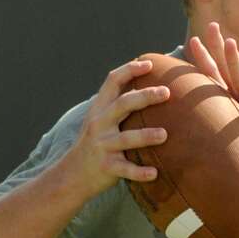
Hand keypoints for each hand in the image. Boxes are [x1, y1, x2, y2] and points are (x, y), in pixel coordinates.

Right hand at [63, 58, 169, 198]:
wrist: (72, 174)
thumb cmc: (95, 143)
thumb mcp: (100, 120)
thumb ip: (118, 105)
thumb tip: (147, 87)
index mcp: (100, 109)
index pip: (112, 81)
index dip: (129, 70)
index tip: (148, 63)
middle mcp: (100, 123)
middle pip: (123, 104)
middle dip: (145, 96)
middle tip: (166, 92)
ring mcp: (103, 145)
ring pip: (126, 138)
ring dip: (146, 136)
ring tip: (164, 135)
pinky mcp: (107, 167)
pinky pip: (126, 169)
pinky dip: (140, 172)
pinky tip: (155, 173)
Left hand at [188, 22, 238, 161]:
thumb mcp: (237, 127)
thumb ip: (222, 120)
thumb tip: (198, 127)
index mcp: (233, 98)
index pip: (216, 75)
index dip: (205, 58)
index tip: (193, 39)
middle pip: (226, 69)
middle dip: (217, 47)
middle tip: (211, 25)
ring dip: (235, 62)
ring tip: (229, 43)